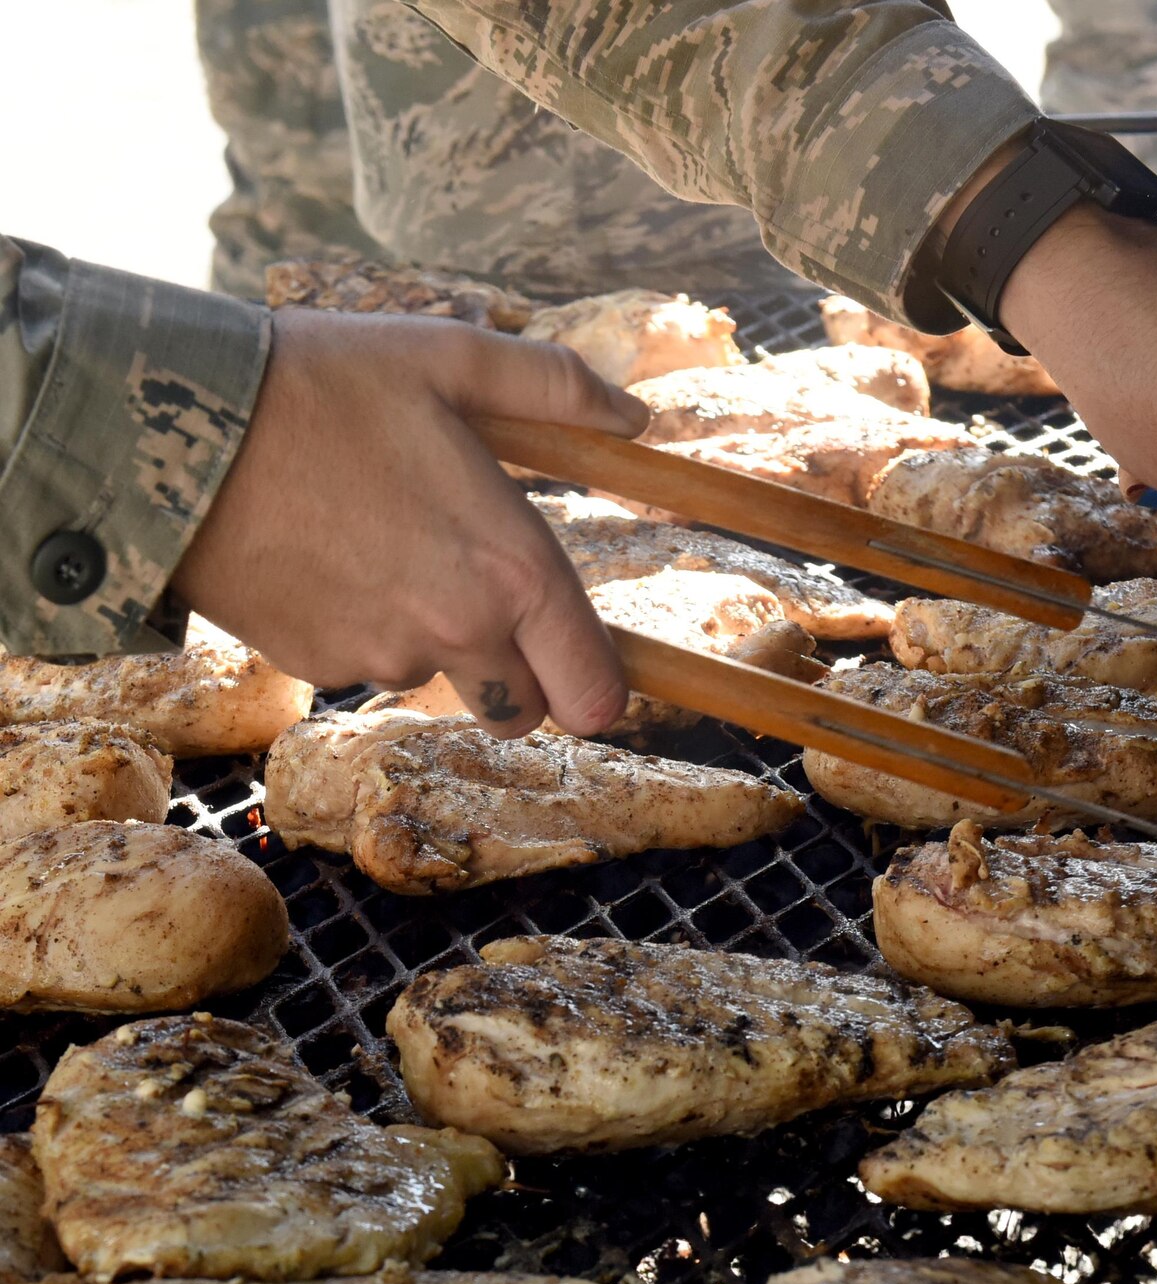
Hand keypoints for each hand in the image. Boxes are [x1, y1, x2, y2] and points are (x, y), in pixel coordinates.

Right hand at [172, 308, 649, 737]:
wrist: (178, 424)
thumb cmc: (324, 382)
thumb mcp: (453, 357)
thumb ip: (557, 389)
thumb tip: (634, 415)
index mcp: (512, 569)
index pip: (593, 688)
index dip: (602, 688)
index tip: (596, 671)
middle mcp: (456, 631)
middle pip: (522, 708)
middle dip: (523, 673)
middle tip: (493, 601)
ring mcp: (378, 655)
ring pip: (437, 679)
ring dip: (435, 640)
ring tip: (390, 544)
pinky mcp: (312, 662)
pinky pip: (361, 665)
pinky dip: (363, 628)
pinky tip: (331, 557)